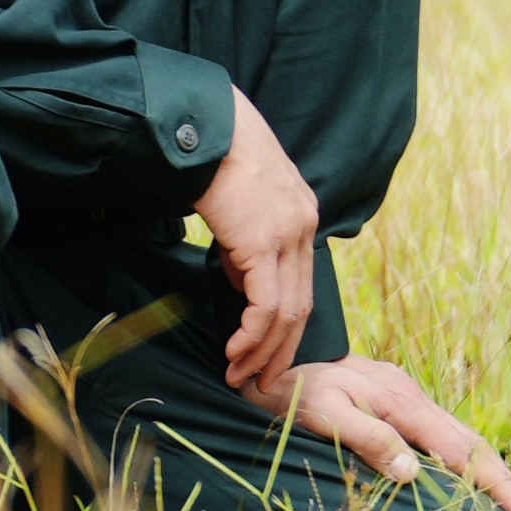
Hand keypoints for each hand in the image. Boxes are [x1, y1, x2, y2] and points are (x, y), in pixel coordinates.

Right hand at [195, 101, 323, 404]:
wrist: (207, 128)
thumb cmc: (214, 162)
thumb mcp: (241, 209)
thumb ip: (249, 247)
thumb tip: (243, 286)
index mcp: (301, 219)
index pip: (302, 287)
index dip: (286, 329)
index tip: (265, 357)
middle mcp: (303, 228)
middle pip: (301, 306)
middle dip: (279, 351)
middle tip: (258, 382)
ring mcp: (289, 235)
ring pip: (285, 312)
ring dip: (262, 351)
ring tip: (240, 375)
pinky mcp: (264, 242)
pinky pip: (265, 304)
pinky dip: (252, 334)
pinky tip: (237, 351)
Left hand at [287, 354, 510, 510]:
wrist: (276, 360)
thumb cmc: (292, 392)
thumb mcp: (324, 414)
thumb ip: (368, 439)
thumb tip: (412, 473)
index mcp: (403, 403)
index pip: (462, 450)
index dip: (494, 484)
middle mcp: (414, 399)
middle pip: (473, 442)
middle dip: (503, 481)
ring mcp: (408, 399)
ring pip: (461, 437)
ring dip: (487, 472)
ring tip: (508, 506)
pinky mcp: (398, 404)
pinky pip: (442, 436)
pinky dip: (463, 461)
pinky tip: (465, 480)